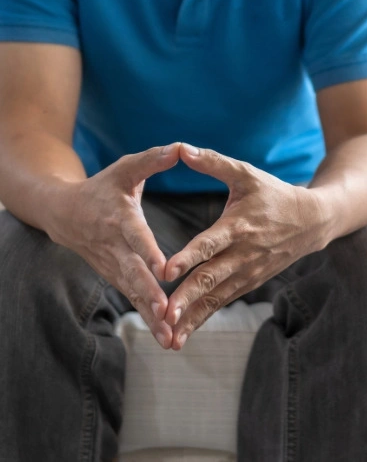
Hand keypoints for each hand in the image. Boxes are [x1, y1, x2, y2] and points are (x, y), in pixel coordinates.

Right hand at [47, 143, 180, 348]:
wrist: (65, 214)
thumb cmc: (103, 188)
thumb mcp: (125, 170)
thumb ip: (152, 160)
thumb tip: (180, 147)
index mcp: (119, 218)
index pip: (135, 236)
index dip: (148, 251)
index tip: (162, 268)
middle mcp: (115, 247)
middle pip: (133, 273)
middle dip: (149, 294)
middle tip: (166, 312)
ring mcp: (113, 266)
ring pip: (133, 293)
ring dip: (150, 316)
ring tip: (169, 337)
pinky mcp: (117, 278)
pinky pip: (134, 300)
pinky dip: (148, 320)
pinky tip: (166, 338)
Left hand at [163, 144, 327, 349]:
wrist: (312, 221)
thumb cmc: (274, 194)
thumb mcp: (246, 174)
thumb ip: (213, 162)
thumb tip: (180, 148)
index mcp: (239, 225)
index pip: (211, 244)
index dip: (189, 257)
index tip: (166, 272)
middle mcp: (243, 253)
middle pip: (212, 278)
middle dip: (187, 298)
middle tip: (164, 314)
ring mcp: (248, 272)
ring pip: (217, 297)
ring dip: (193, 317)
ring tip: (170, 336)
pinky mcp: (250, 282)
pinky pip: (224, 302)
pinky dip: (204, 318)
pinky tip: (183, 334)